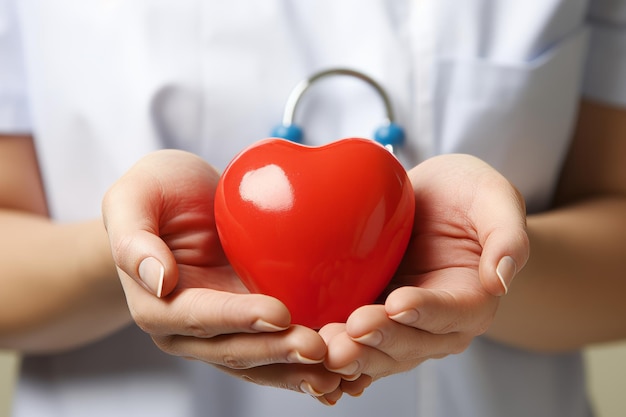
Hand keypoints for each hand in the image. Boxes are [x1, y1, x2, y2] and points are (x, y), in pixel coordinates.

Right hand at [102, 150, 349, 397]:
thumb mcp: (133, 198)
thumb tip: (158, 280)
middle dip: (278, 352)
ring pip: (264, 361)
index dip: (238, 317)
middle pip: (236, 349)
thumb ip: (134, 239)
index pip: (200, 317)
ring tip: (342, 369)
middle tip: (320, 348)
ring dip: (301, 369)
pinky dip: (309, 363)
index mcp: (160, 304)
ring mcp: (227, 330)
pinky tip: (345, 368)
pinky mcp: (254, 323)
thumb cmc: (156, 194)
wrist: (182, 202)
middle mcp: (192, 329)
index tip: (278, 313)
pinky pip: (280, 349)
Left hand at [319, 154, 528, 396]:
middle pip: (412, 343)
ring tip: (325, 347)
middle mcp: (438, 323)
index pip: (453, 313)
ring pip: (380, 352)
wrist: (433, 199)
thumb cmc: (468, 195)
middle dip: (380, 340)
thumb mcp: (494, 198)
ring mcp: (402, 325)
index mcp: (472, 298)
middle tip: (350, 333)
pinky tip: (311, 354)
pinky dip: (337, 353)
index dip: (426, 312)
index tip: (398, 303)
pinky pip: (356, 342)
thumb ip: (507, 235)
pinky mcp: (373, 315)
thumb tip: (502, 279)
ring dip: (353, 354)